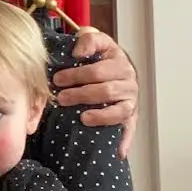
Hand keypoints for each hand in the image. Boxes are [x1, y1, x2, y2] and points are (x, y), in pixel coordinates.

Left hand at [53, 29, 138, 157]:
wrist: (114, 67)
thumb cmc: (98, 57)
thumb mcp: (93, 41)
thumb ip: (87, 39)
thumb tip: (78, 51)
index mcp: (117, 59)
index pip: (99, 67)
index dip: (78, 71)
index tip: (60, 75)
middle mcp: (128, 79)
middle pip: (105, 88)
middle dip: (80, 92)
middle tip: (61, 96)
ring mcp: (130, 98)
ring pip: (117, 108)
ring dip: (98, 114)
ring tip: (81, 117)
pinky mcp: (131, 115)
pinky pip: (129, 128)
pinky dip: (125, 140)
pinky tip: (118, 152)